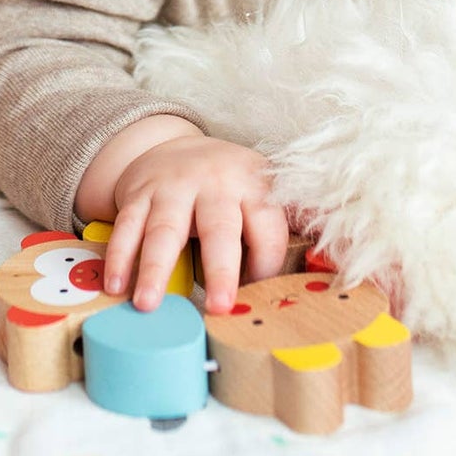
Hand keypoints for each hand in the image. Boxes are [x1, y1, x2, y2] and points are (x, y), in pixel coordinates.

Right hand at [103, 133, 289, 314]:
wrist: (175, 148)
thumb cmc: (228, 187)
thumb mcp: (262, 193)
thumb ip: (288, 225)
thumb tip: (338, 260)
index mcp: (254, 185)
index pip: (267, 230)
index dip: (265, 267)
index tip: (258, 299)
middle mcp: (215, 182)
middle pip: (219, 228)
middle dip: (220, 269)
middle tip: (217, 307)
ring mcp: (173, 186)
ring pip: (164, 228)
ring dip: (155, 268)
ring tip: (148, 304)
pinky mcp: (140, 192)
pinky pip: (128, 225)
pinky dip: (119, 255)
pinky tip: (116, 285)